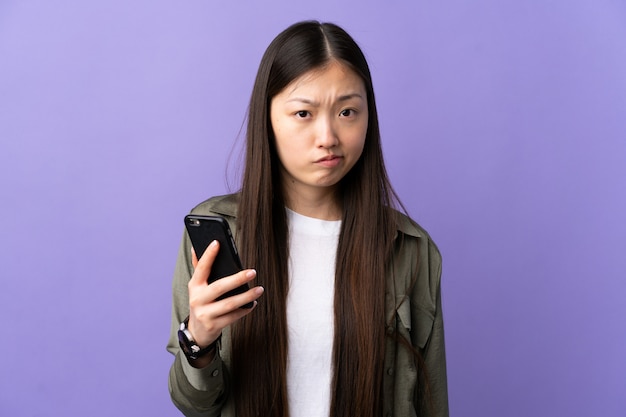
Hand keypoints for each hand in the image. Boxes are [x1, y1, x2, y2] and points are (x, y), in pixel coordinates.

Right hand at [186, 240, 263, 359]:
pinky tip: (253, 303)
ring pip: (229, 304)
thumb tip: (195, 247)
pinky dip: (244, 310)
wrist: (196, 332)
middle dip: (237, 279)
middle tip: (253, 272)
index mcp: (194, 286)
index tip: (217, 242)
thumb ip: (199, 269)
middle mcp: (197, 299)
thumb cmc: (202, 303)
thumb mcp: (197, 287)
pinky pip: (232, 317)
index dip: (208, 255)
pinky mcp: (213, 325)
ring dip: (246, 296)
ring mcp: (205, 313)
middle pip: (219, 287)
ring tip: (259, 289)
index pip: (201, 268)